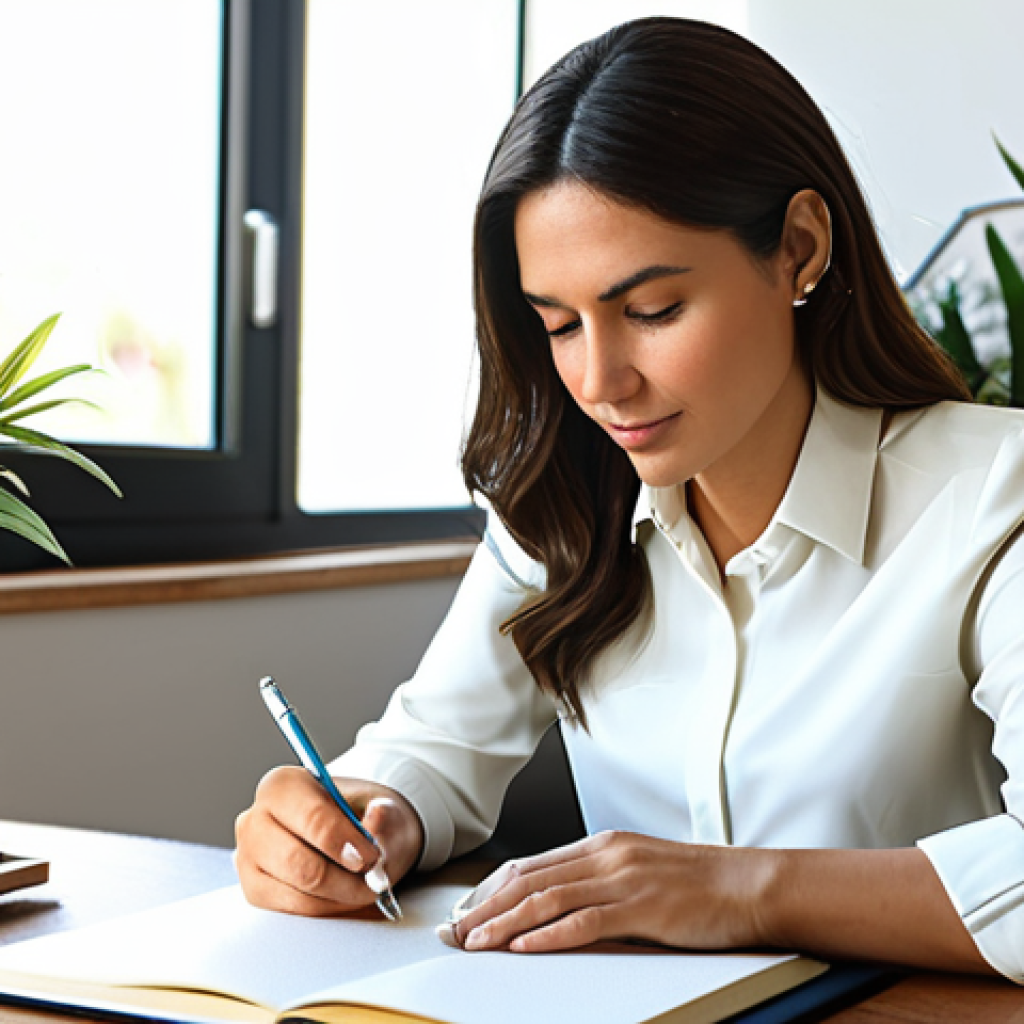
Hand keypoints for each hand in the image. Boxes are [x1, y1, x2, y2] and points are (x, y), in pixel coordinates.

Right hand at [234, 766, 423, 916]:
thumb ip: (383, 813)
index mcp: (283, 785)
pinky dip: (327, 907)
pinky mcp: (253, 889)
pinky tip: (343, 893)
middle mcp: (255, 819)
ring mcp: (248, 857)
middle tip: (373, 879)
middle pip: (298, 863)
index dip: (345, 843)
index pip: (312, 818)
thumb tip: (377, 818)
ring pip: (298, 892)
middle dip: (344, 879)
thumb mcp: (383, 807)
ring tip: (364, 887)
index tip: (372, 858)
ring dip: (340, 896)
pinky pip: (293, 911)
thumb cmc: (361, 816)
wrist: (348, 834)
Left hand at [452, 831, 773, 953]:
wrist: (750, 884)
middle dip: (487, 907)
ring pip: (548, 899)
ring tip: (476, 942)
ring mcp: (623, 878)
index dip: (493, 889)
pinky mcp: (642, 906)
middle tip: (455, 932)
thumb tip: (557, 905)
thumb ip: (600, 881)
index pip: (532, 866)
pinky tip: (524, 949)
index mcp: (602, 845)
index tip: (466, 911)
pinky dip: (549, 936)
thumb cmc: (698, 883)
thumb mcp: (639, 871)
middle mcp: (606, 855)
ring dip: (506, 923)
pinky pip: (585, 921)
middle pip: (530, 880)